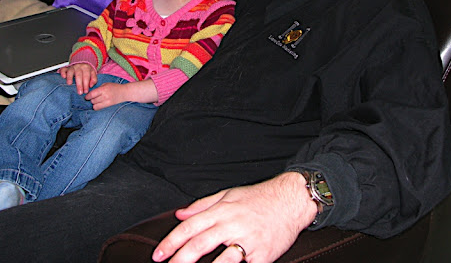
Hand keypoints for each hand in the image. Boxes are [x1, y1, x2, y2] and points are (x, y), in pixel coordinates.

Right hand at [59, 63, 96, 93]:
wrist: (82, 64)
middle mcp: (79, 67)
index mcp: (86, 68)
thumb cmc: (87, 71)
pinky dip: (63, 73)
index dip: (86, 84)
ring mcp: (72, 67)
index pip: (86, 76)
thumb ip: (94, 79)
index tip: (85, 91)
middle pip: (79, 75)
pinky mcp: (66, 68)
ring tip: (69, 84)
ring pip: (71, 72)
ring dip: (70, 78)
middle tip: (79, 92)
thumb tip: (91, 85)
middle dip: (79, 84)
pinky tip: (63, 77)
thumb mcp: (93, 74)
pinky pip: (63, 69)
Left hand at [84, 82, 126, 110]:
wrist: (124, 92)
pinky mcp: (108, 105)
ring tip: (97, 101)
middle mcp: (104, 95)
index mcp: (103, 89)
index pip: (92, 94)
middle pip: (92, 100)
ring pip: (94, 105)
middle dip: (91, 99)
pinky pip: (98, 108)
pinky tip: (98, 104)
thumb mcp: (106, 84)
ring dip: (94, 103)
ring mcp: (107, 101)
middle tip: (93, 98)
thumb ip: (98, 88)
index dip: (87, 96)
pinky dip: (96, 107)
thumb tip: (90, 93)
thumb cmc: (114, 87)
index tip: (86, 97)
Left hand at [152, 172, 316, 262]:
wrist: (291, 200)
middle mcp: (232, 224)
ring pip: (221, 260)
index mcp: (222, 210)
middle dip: (179, 259)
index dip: (171, 242)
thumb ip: (202, 205)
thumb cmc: (259, 198)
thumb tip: (179, 214)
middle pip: (200, 244)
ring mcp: (248, 240)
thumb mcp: (228, 194)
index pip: (190, 227)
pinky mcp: (263, 255)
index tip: (159, 254)